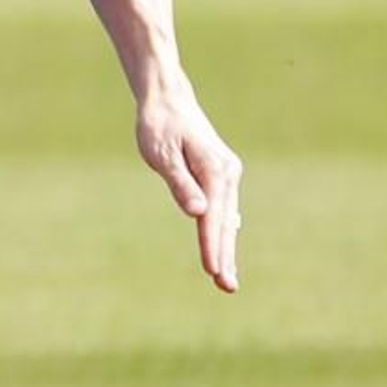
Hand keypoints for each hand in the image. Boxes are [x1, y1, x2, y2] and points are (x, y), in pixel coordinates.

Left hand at [136, 77, 241, 293]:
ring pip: (227, 218)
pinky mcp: (220, 173)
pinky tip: (225, 244)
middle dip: (225, 255)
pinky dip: (224, 229)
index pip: (212, 217)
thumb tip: (198, 212)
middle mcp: (227, 173)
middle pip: (225, 222)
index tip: (212, 271)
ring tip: (226, 278)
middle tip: (227, 287)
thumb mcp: (162, 154)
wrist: (168, 99)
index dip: (211, 245)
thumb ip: (180, 183)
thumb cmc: (159, 126)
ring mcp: (226, 173)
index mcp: (214, 170)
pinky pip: (225, 208)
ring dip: (226, 247)